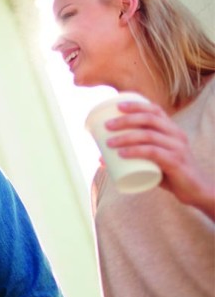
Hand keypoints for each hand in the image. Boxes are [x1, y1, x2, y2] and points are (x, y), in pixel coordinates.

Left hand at [108, 101, 214, 217]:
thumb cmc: (170, 173)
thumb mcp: (152, 161)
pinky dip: (136, 151)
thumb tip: (100, 158)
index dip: (137, 105)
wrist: (195, 191)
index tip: (118, 106)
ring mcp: (177, 148)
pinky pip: (154, 152)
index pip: (155, 110)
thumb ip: (130, 157)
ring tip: (108, 142)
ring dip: (125, 137)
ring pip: (149, 135)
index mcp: (172, 130)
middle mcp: (176, 135)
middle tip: (106, 126)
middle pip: (149, 119)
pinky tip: (122, 153)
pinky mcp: (176, 162)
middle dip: (125, 120)